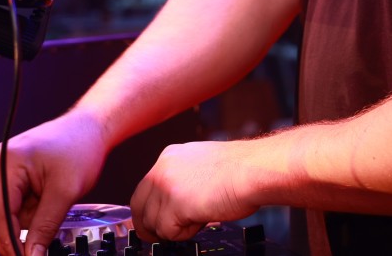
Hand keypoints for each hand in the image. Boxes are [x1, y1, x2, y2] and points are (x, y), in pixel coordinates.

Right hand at [0, 110, 107, 255]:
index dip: (9, 241)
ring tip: (50, 204)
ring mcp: (5, 166)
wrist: (92, 128)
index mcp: (8, 161)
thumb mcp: (65, 192)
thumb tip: (31, 255)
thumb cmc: (82, 147)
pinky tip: (46, 200)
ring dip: (24, 220)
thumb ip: (45, 226)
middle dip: (14, 233)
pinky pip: (13, 203)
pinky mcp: (13, 172)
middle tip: (33, 251)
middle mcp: (0, 162)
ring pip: (5, 212)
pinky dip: (28, 211)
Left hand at [131, 141, 259, 241]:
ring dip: (174, 228)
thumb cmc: (239, 170)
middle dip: (149, 225)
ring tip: (198, 217)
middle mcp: (162, 168)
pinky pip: (167, 232)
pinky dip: (184, 233)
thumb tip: (170, 204)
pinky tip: (202, 219)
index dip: (150, 209)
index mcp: (169, 156)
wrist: (253, 170)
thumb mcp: (200, 166)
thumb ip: (180, 181)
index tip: (155, 221)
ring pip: (152, 222)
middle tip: (164, 234)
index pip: (145, 188)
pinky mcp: (173, 205)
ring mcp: (165, 186)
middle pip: (139, 206)